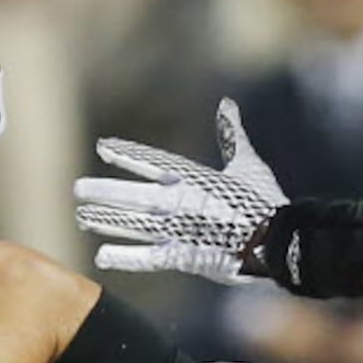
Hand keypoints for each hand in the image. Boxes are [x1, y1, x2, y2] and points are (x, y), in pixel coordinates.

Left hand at [74, 98, 284, 285]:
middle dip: (105, 191)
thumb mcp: (248, 164)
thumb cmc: (266, 202)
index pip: (154, 162)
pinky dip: (126, 257)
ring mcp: (184, 230)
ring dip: (108, 221)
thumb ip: (231, 136)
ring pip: (136, 224)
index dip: (128, 154)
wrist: (284, 241)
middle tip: (78, 190)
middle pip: (135, 195)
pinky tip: (103, 256)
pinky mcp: (188, 257)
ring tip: (83, 218)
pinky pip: (151, 257)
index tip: (103, 147)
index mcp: (197, 177)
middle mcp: (185, 202)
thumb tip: (227, 104)